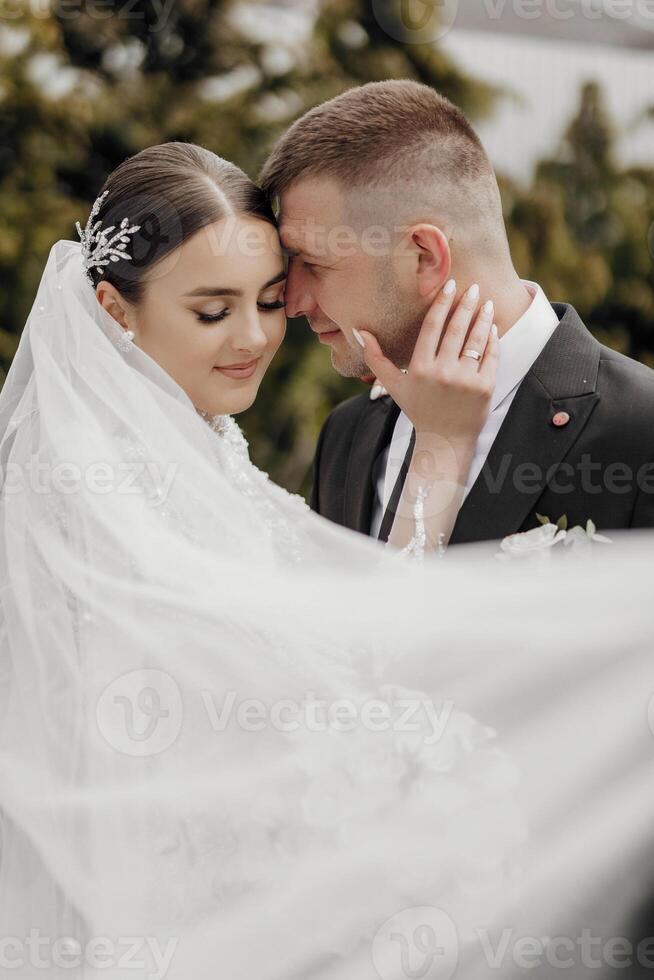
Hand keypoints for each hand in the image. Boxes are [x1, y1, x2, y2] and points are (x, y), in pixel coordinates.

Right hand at [355, 280, 497, 454]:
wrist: (445, 441)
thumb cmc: (419, 409)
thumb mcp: (394, 385)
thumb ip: (375, 358)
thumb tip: (358, 331)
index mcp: (420, 368)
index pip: (432, 327)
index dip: (442, 303)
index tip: (449, 285)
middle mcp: (442, 373)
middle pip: (456, 329)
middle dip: (467, 305)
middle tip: (475, 288)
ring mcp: (465, 380)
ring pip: (476, 341)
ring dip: (483, 319)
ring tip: (487, 304)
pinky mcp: (485, 388)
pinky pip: (491, 357)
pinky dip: (492, 340)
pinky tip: (492, 328)